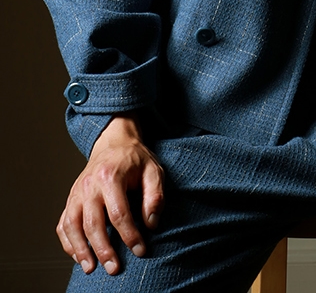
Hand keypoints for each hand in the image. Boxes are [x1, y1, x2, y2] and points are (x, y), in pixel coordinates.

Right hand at [56, 114, 163, 275]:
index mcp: (111, 176)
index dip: (130, 235)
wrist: (114, 143)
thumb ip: (155, 196)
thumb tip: (151, 223)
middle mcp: (89, 185)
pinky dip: (67, 242)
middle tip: (114, 268)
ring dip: (80, 249)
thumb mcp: (153, 170)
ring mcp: (76, 193)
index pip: (119, 213)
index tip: (140, 250)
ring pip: (72, 225)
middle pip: (93, 223)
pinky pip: (63, 224)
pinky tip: (77, 255)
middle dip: (103, 249)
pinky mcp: (70, 199)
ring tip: (90, 268)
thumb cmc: (135, 159)